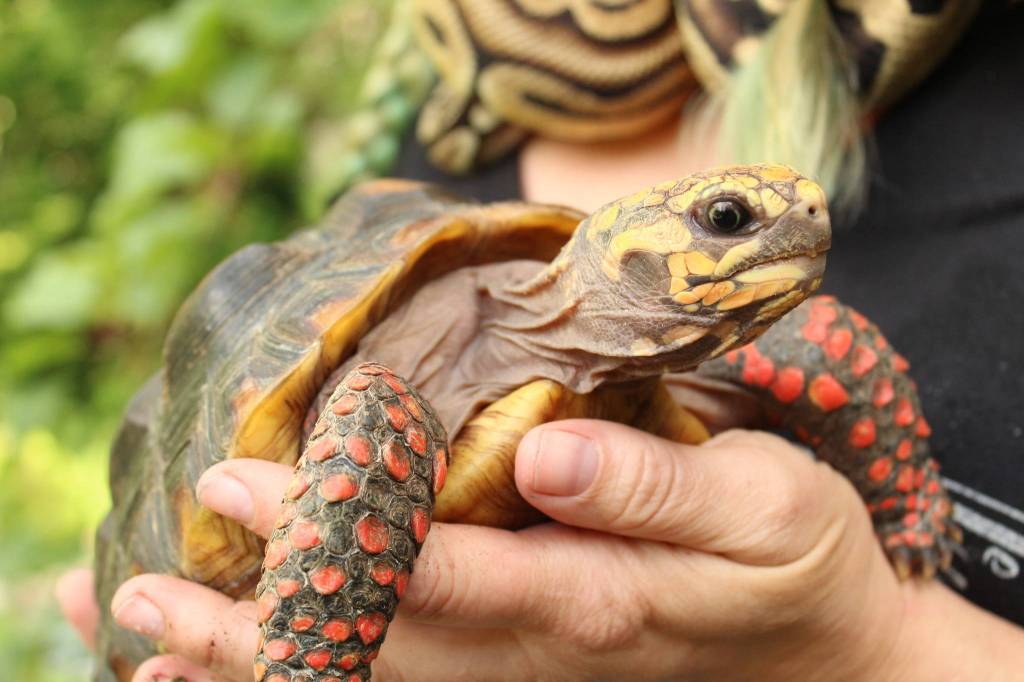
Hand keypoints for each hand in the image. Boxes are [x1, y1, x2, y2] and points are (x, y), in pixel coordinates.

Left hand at [60, 422, 1022, 680]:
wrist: (825, 650)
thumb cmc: (794, 555)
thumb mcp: (760, 502)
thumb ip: (653, 483)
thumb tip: (546, 455)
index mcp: (589, 595)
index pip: (433, 571)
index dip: (331, 533)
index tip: (237, 486)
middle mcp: (538, 649)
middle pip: (374, 645)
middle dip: (253, 623)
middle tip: (135, 591)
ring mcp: (526, 672)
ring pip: (374, 678)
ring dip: (259, 666)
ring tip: (147, 646)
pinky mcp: (526, 669)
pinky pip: (406, 680)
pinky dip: (316, 672)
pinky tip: (246, 662)